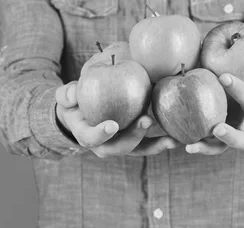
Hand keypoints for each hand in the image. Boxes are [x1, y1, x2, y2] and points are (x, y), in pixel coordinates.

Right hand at [55, 81, 178, 157]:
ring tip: (171, 140)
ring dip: (155, 145)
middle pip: (119, 147)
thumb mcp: (66, 96)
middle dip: (134, 137)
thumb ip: (67, 94)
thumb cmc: (74, 102)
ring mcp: (120, 144)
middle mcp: (104, 145)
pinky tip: (177, 136)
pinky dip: (161, 141)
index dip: (101, 134)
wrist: (82, 113)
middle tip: (146, 121)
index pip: (91, 138)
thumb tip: (72, 93)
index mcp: (85, 134)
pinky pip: (148, 143)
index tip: (112, 125)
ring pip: (138, 149)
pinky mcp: (133, 140)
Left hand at [185, 57, 243, 154]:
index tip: (223, 76)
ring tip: (190, 146)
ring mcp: (229, 138)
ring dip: (206, 148)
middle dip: (230, 135)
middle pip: (242, 139)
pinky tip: (172, 141)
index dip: (240, 90)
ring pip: (220, 149)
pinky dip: (190, 144)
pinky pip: (201, 145)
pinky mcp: (213, 141)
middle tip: (216, 128)